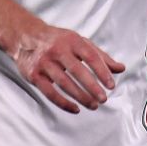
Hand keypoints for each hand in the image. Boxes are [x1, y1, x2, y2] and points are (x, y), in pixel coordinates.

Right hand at [11, 24, 125, 113]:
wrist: (25, 36)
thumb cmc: (58, 41)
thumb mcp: (80, 42)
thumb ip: (100, 56)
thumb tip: (121, 69)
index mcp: (72, 40)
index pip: (90, 56)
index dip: (102, 72)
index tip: (111, 85)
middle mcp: (57, 50)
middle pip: (77, 71)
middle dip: (92, 87)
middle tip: (104, 99)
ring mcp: (44, 62)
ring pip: (64, 83)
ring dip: (80, 96)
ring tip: (94, 105)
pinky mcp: (34, 74)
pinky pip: (50, 92)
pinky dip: (63, 103)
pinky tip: (75, 108)